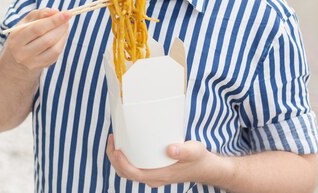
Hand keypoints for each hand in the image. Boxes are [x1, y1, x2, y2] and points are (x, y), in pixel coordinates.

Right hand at [3, 8, 70, 72]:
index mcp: (16, 39)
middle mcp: (22, 54)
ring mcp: (32, 62)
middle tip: (67, 18)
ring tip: (65, 25)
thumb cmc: (23, 35)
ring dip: (63, 35)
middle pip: (47, 40)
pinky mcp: (42, 66)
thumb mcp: (25, 22)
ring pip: (54, 49)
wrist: (16, 59)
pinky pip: (56, 55)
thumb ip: (39, 14)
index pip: (37, 29)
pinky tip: (62, 35)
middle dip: (60, 27)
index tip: (67, 13)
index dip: (53, 21)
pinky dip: (62, 42)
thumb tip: (55, 11)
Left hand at [106, 135, 229, 187]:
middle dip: (114, 158)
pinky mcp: (153, 171)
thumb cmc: (199, 159)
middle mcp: (154, 178)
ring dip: (117, 159)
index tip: (116, 149)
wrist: (205, 168)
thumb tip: (170, 149)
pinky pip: (134, 168)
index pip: (134, 174)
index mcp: (161, 175)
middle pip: (126, 173)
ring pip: (128, 172)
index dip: (121, 163)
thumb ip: (184, 151)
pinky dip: (125, 159)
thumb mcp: (195, 151)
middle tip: (112, 139)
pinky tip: (126, 145)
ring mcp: (152, 176)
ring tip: (115, 140)